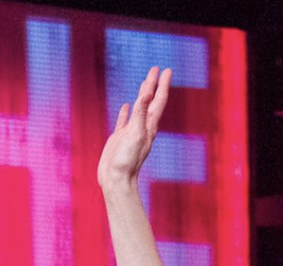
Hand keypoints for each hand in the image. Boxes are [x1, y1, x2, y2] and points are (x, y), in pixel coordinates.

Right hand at [98, 65, 169, 194]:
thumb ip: (140, 113)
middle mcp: (142, 126)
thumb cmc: (127, 160)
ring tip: (144, 83)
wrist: (116, 180)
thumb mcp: (135, 134)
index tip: (166, 69)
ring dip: (142, 95)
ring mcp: (131, 131)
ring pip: (139, 108)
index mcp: (149, 125)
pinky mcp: (119, 137)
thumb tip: (147, 93)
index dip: (162, 84)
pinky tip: (127, 105)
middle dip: (154, 84)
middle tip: (157, 69)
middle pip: (151, 100)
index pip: (158, 99)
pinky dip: (127, 110)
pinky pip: (124, 119)